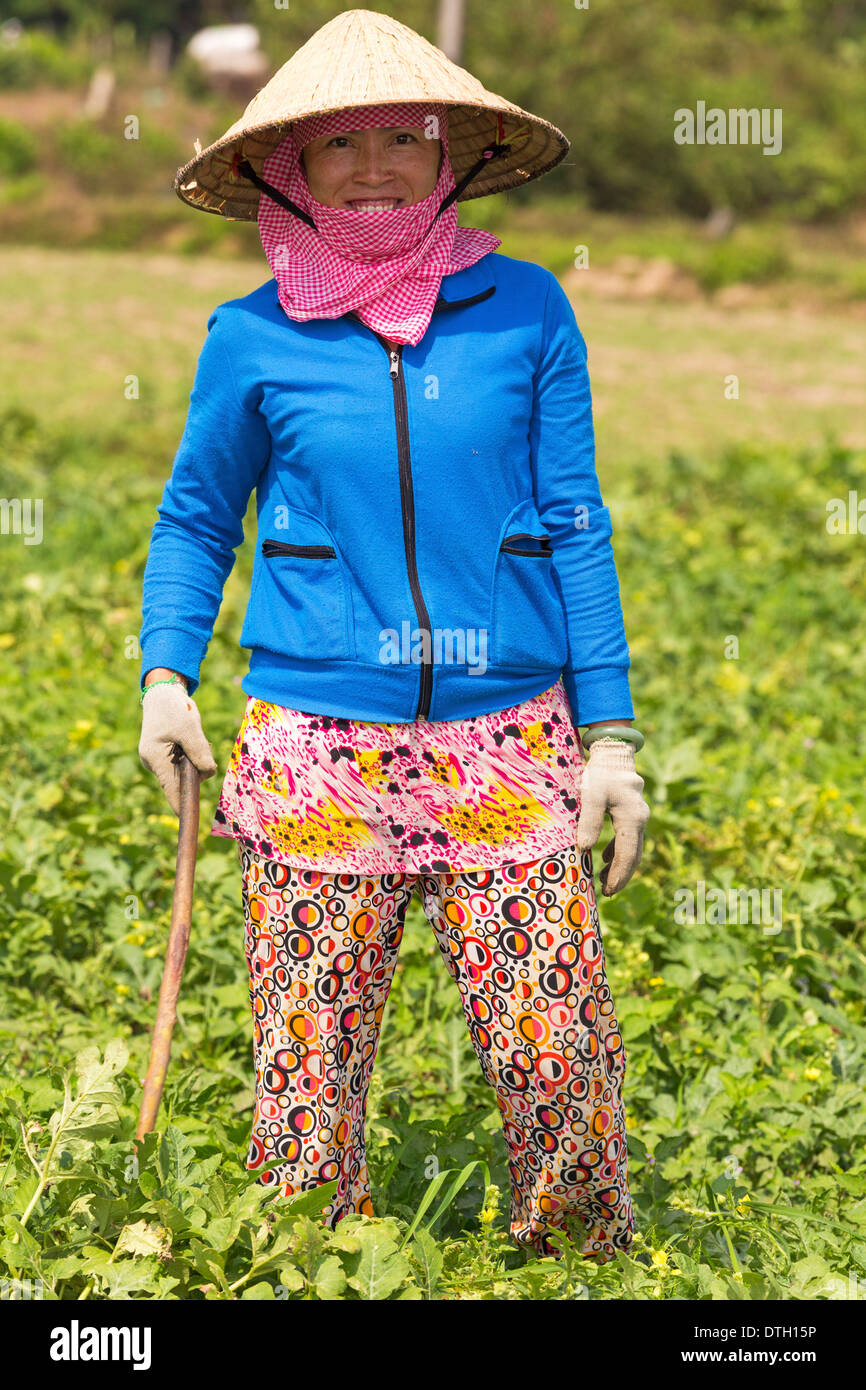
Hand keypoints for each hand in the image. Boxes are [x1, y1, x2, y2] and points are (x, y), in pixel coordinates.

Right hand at [139, 679, 216, 814]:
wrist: (162, 694)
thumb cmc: (174, 709)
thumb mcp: (190, 728)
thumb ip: (200, 752)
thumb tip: (208, 773)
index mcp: (155, 758)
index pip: (170, 788)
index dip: (180, 803)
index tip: (186, 818)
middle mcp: (154, 763)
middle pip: (181, 779)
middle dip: (196, 769)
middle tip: (197, 742)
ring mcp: (158, 760)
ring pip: (185, 770)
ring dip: (195, 758)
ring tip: (191, 735)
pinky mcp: (165, 756)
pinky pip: (184, 763)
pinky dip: (192, 754)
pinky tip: (189, 738)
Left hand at [576, 738, 649, 895]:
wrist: (614, 751)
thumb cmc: (601, 772)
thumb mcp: (591, 795)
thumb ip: (589, 821)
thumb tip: (585, 848)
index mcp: (632, 818)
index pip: (627, 854)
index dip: (619, 875)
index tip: (609, 890)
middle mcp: (639, 819)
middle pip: (633, 855)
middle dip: (621, 876)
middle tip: (607, 892)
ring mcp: (637, 816)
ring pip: (631, 848)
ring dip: (618, 865)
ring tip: (603, 880)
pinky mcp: (631, 812)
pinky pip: (627, 838)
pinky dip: (617, 851)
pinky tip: (604, 858)